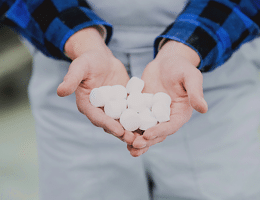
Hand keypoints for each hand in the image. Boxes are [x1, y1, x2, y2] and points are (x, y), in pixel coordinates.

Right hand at [57, 27, 134, 144]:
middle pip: (111, 124)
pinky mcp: (123, 103)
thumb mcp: (80, 67)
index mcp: (88, 105)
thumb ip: (71, 79)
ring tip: (145, 137)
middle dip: (123, 133)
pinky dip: (140, 119)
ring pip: (123, 122)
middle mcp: (100, 110)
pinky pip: (131, 112)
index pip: (97, 118)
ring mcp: (112, 108)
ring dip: (133, 130)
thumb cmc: (88, 60)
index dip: (108, 125)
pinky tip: (151, 123)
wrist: (101, 57)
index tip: (119, 130)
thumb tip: (60, 92)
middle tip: (135, 139)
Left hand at [128, 40, 207, 156]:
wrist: (166, 62)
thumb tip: (204, 109)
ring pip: (144, 130)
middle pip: (156, 133)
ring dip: (135, 139)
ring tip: (126, 145)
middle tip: (134, 145)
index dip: (160, 132)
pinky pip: (134, 119)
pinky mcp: (142, 109)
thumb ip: (196, 92)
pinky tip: (117, 130)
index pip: (170, 126)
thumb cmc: (181, 67)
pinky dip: (127, 126)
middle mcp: (166, 117)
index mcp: (179, 113)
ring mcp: (152, 114)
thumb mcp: (190, 77)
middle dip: (146, 141)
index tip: (147, 135)